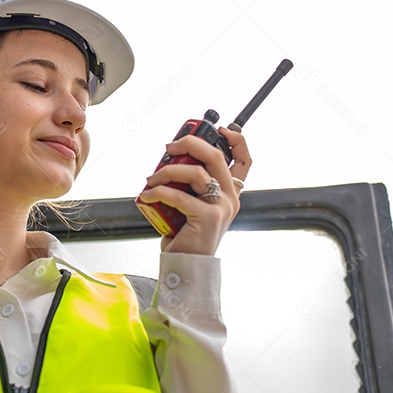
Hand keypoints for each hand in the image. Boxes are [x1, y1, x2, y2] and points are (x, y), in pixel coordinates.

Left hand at [138, 127, 251, 255]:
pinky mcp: (208, 218)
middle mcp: (230, 198)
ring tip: (151, 178)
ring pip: (196, 173)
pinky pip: (180, 195)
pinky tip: (147, 195)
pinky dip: (159, 192)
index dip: (236, 140)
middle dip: (191, 143)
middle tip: (169, 146)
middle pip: (216, 157)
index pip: (244, 160)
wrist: (185, 264)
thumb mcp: (190, 203)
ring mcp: (222, 208)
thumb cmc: (185, 234)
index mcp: (230, 193)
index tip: (221, 128)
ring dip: (167, 170)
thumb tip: (170, 159)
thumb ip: (190, 183)